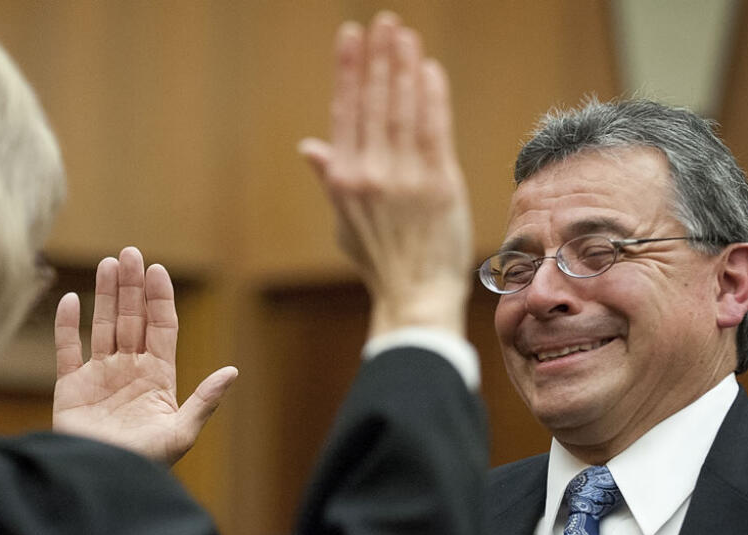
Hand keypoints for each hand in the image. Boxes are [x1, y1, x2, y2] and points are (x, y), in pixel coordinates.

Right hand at [52, 246, 237, 465]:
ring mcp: (99, 376)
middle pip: (132, 319)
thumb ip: (204, 401)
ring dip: (106, 295)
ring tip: (109, 263)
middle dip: (132, 286)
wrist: (103, 483)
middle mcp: (129, 370)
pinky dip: (68, 324)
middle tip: (130, 253)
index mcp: (157, 378)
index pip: (161, 328)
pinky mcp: (70, 387)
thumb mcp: (181, 433)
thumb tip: (233, 371)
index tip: (157, 270)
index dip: (160, 299)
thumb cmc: (145, 464)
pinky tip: (73, 299)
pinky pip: (67, 349)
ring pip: (103, 325)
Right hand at [299, 11, 472, 337]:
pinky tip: (429, 69)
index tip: (351, 37)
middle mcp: (370, 175)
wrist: (415, 294)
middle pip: (374, 102)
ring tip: (404, 35)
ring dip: (404, 66)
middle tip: (383, 22)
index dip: (348, 71)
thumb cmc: (379, 261)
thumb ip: (330, 178)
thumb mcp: (344, 222)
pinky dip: (432, 96)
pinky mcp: (439, 183)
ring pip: (403, 109)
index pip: (345, 113)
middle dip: (378, 57)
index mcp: (343, 180)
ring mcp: (405, 178)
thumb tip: (309, 146)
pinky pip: (434, 129)